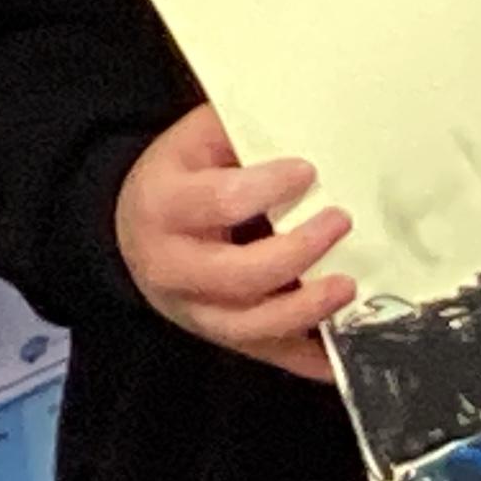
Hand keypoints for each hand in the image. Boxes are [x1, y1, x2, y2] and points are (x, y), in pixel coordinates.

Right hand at [115, 104, 354, 381]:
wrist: (130, 229)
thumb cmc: (179, 174)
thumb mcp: (196, 139)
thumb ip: (242, 130)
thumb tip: (309, 120)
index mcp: (164, 206)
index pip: (219, 203)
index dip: (267, 188)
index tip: (308, 169)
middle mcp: (172, 268)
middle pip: (237, 277)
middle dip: (296, 254)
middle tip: (340, 221)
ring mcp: (195, 312)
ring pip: (250, 327)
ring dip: (306, 311)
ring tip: (349, 284)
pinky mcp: (221, 338)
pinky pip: (267, 356)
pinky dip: (308, 360)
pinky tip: (345, 351)